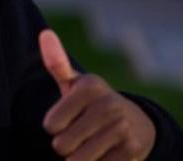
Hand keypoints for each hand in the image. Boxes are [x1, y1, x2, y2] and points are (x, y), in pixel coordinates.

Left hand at [39, 30, 155, 160]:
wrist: (137, 124)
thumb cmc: (92, 103)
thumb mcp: (74, 84)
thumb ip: (56, 63)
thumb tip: (44, 34)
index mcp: (90, 86)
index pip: (50, 125)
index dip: (53, 126)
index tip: (67, 118)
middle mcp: (108, 105)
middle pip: (62, 145)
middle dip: (65, 146)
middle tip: (79, 134)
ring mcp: (123, 128)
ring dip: (78, 159)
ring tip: (89, 144)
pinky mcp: (132, 151)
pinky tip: (105, 153)